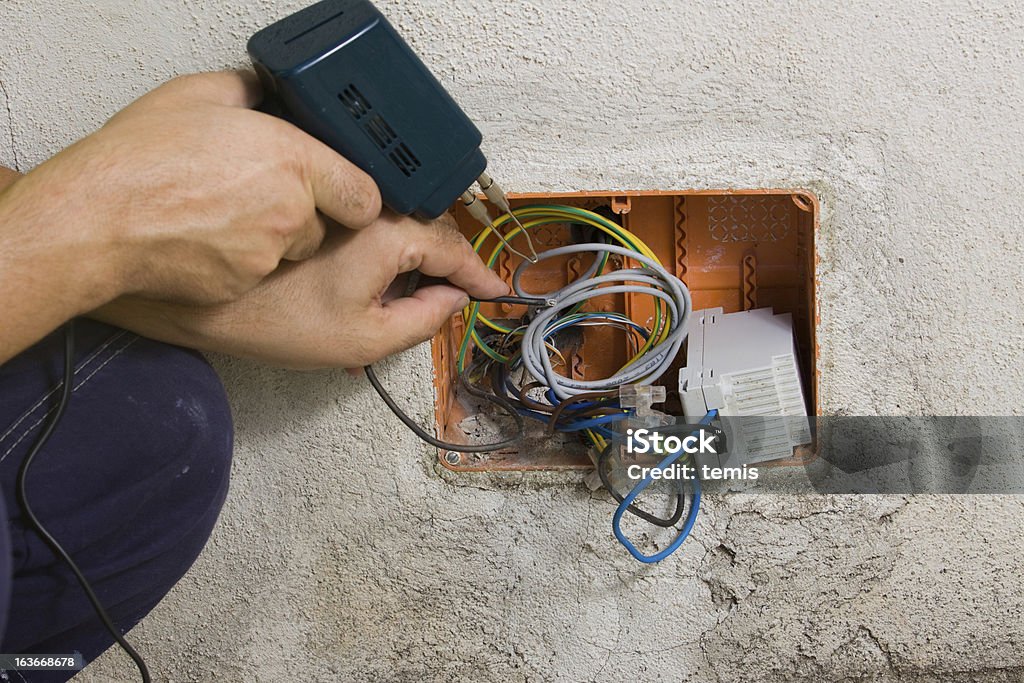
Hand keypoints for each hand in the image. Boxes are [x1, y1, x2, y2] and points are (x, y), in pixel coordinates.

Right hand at [12, 70, 380, 304]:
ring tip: (225, 218)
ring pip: (293, 251)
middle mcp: (291, 209)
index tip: (344, 194)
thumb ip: (247, 91)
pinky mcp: (245, 282)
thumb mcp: (197, 97)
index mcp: (292, 159)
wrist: (98, 219)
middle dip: (306, 215)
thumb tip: (263, 91)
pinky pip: (260, 274)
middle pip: (327, 224)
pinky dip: (241, 262)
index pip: (365, 194)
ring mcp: (270, 251)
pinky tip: (207, 242)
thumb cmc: (139, 161)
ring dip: (274, 240)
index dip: (355, 197)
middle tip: (265, 200)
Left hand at [92, 212, 509, 367]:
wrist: (204, 296)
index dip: (478, 273)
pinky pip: (367, 222)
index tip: (495, 290)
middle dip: (447, 267)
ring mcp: (340, 203)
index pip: (452, 249)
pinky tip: (371, 283)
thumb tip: (451, 299)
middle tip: (453, 300)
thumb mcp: (364, 339)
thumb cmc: (278, 321)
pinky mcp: (316, 206)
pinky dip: (383, 249)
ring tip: (411, 300)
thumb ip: (422, 321)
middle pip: (428, 232)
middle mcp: (368, 207)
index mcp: (389, 234)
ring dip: (413, 260)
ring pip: (398, 226)